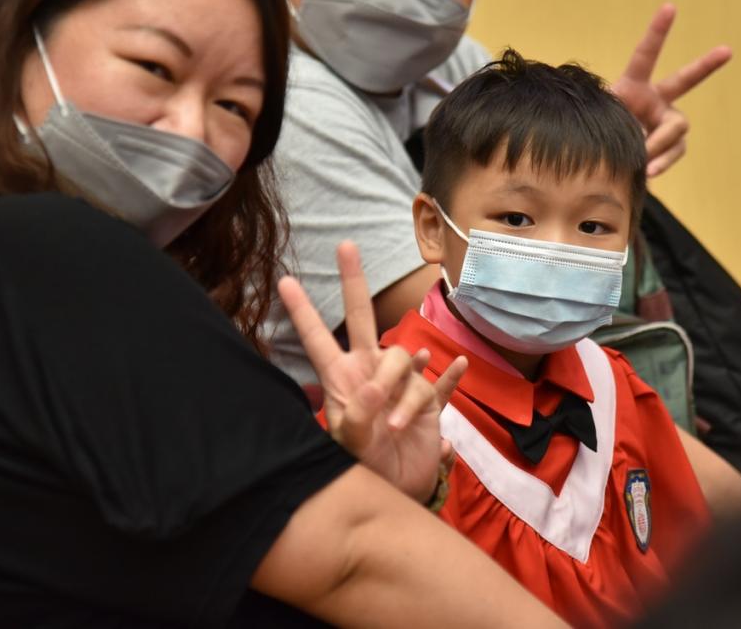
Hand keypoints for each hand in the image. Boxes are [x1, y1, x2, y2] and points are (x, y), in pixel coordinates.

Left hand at [278, 241, 466, 502]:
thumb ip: (357, 416)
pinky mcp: (429, 401)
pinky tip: (456, 365)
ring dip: (407, 394)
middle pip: (361, 319)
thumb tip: (375, 385)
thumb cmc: (364, 469)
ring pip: (409, 360)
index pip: (319, 339)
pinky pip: (443, 383)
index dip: (303, 312)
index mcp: (344, 381)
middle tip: (346, 246)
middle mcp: (371, 373)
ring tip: (399, 428)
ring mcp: (401, 383)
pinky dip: (451, 375)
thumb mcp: (351, 447)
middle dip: (353, 283)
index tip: (284, 282)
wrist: (396, 494)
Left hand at [610, 3, 731, 176]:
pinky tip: (648, 171)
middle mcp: (656, 99)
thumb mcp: (601, 123)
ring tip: (641, 157)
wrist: (601, 158)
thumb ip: (625, 130)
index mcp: (633, 85)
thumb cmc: (595, 133)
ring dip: (659, 143)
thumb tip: (649, 151)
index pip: (645, 55)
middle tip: (728, 50)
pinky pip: (674, 151)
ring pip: (678, 127)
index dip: (658, 31)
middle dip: (706, 64)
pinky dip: (661, 162)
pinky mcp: (673, 143)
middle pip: (685, 80)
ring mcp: (667, 121)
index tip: (670, 7)